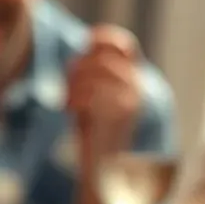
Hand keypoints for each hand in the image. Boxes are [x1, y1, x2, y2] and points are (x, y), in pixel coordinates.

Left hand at [68, 24, 142, 141]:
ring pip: (96, 75)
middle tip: (67, 85)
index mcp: (133, 79)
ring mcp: (132, 99)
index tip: (86, 42)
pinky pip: (93, 95)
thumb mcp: (92, 98)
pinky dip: (75, 99)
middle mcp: (137, 85)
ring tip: (67, 100)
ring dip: (74, 85)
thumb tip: (76, 59)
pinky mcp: (122, 114)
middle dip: (79, 68)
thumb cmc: (95, 131)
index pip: (124, 45)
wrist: (105, 165)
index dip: (105, 37)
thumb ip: (90, 77)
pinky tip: (70, 110)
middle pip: (102, 59)